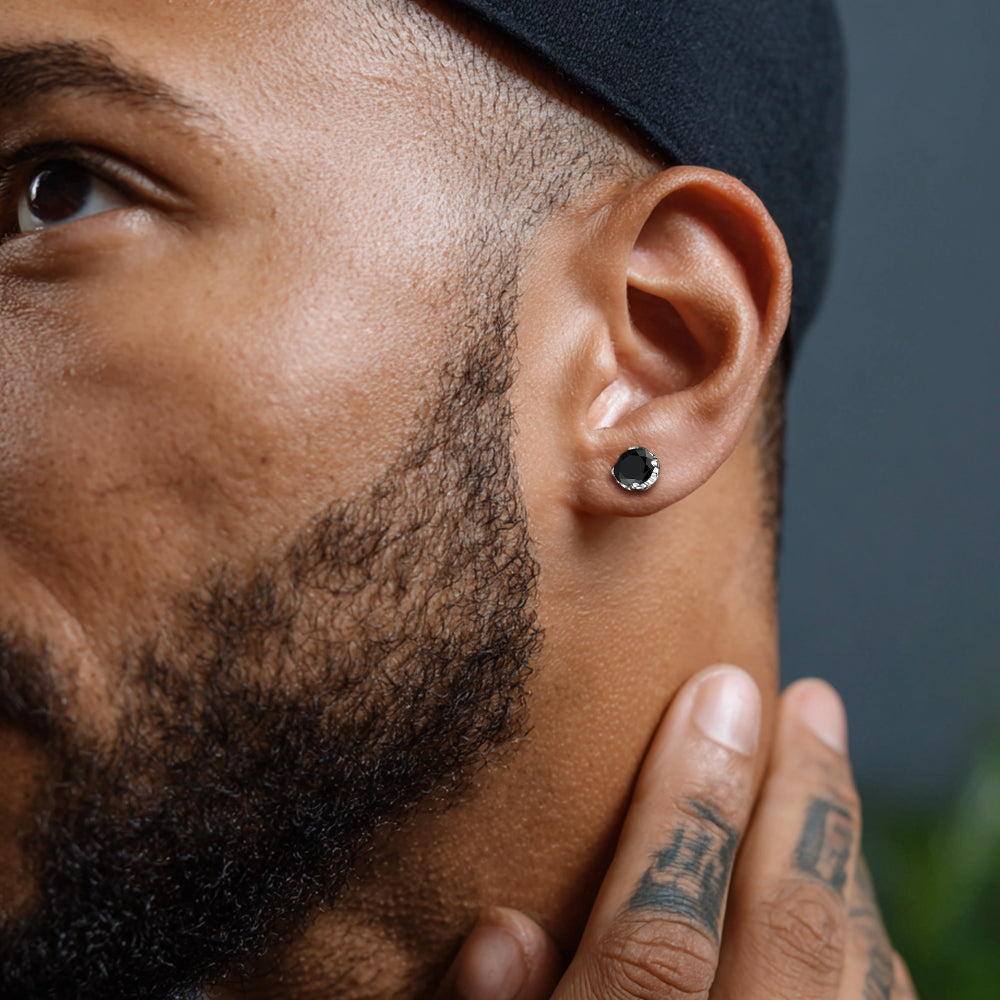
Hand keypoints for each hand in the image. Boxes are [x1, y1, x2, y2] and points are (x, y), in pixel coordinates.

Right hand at [436, 666, 918, 999]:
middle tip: (806, 701)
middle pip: (789, 951)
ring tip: (828, 764)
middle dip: (799, 808)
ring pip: (857, 987)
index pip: (658, 955)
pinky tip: (852, 899)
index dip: (689, 814)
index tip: (715, 696)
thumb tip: (503, 936)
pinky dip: (871, 953)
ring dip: (846, 865)